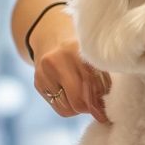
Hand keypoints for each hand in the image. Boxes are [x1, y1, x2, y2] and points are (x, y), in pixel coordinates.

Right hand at [31, 7, 110, 123]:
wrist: (51, 35)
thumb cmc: (81, 49)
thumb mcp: (93, 56)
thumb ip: (102, 77)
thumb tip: (104, 109)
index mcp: (76, 50)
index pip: (91, 85)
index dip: (101, 101)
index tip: (107, 109)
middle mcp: (57, 61)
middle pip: (78, 101)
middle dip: (90, 108)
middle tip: (98, 106)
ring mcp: (44, 73)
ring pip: (68, 109)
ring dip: (80, 108)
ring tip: (84, 96)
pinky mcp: (38, 83)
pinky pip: (59, 107)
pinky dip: (69, 107)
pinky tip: (72, 95)